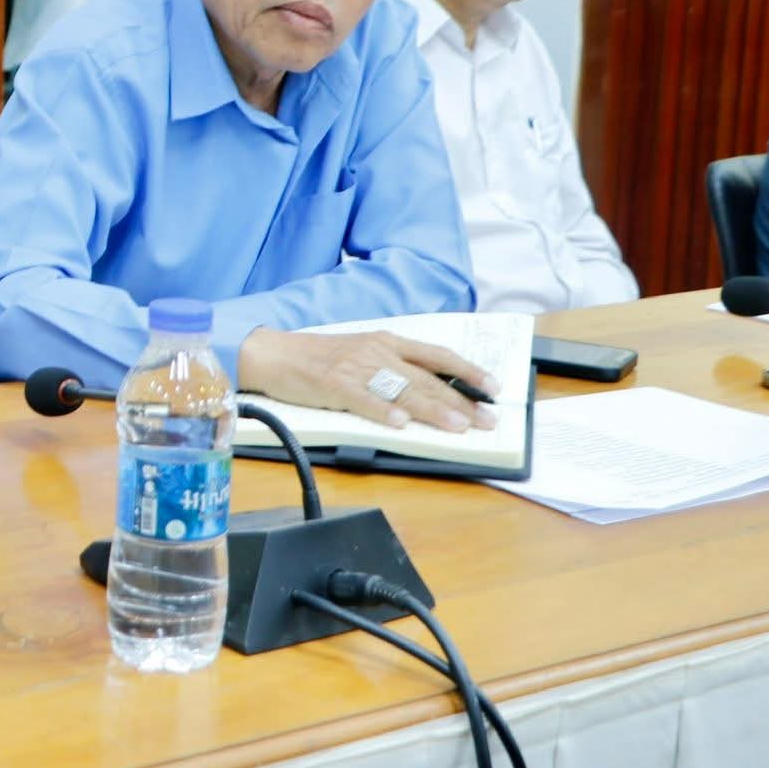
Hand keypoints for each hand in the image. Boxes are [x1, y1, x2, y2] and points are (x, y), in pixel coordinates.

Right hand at [237, 327, 498, 432]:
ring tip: (457, 426)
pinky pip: (363, 399)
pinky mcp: (334, 384)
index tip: (494, 388)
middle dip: (461, 400)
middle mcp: (377, 352)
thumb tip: (430, 392)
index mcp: (387, 342)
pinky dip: (382, 411)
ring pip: (402, 390)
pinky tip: (400, 424)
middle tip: (487, 420)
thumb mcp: (363, 354)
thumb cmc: (319, 358)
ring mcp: (356, 368)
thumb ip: (393, 368)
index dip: (468, 371)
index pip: (438, 355)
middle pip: (427, 378)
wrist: (274, 353)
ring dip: (433, 409)